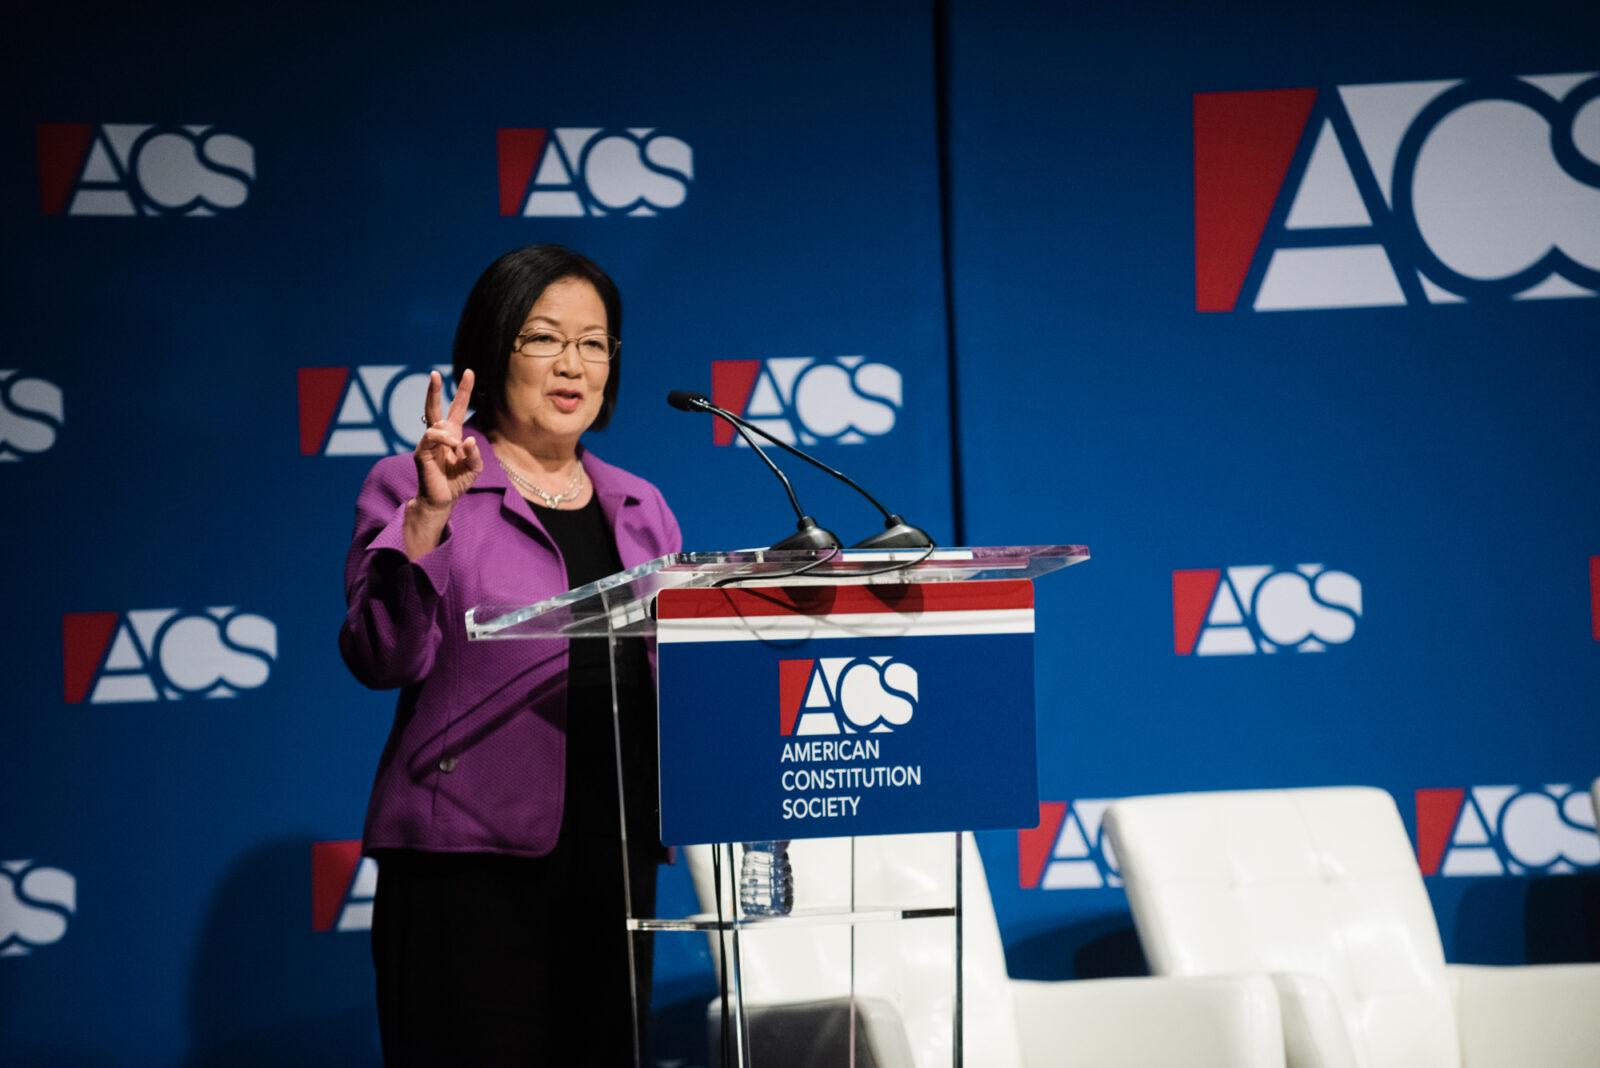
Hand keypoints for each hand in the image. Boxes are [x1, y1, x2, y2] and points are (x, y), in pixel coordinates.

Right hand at [404, 370, 479, 559]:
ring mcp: (428, 443)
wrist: (443, 500)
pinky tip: (452, 446)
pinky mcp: (421, 452)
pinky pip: (430, 436)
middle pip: (433, 406)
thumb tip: (466, 440)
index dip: (463, 390)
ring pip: (436, 424)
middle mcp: (439, 436)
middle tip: (434, 373)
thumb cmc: (457, 482)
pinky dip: (443, 438)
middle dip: (434, 389)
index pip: (457, 407)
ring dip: (448, 433)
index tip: (469, 372)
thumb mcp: (474, 468)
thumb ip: (475, 454)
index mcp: (453, 435)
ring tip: (457, 447)